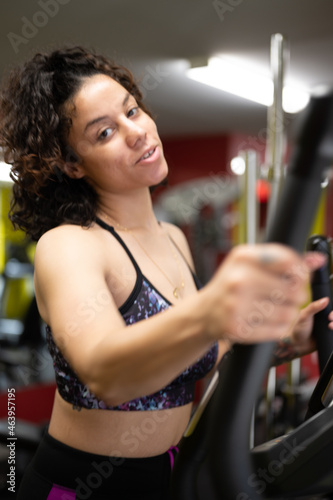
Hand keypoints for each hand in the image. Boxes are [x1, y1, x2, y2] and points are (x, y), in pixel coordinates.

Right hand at [204, 244, 326, 344]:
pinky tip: (268, 320)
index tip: (298, 277)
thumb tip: (318, 260)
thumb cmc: (232, 285)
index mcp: (243, 257)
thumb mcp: (252, 264)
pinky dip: (279, 327)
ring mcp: (237, 305)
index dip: (301, 272)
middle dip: (297, 295)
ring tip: (275, 308)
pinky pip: (278, 330)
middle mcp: (239, 279)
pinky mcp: (239, 327)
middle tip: (287, 296)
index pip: (289, 262)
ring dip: (288, 313)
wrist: (205, 312)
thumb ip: (284, 261)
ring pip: (288, 312)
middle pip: (293, 290)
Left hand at [288, 296, 332, 356]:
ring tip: (330, 327)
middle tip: (330, 324)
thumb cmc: (298, 329)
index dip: (332, 312)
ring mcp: (327, 327)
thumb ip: (313, 307)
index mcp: (319, 311)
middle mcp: (324, 319)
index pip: (330, 308)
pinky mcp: (329, 335)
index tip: (329, 316)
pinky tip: (330, 331)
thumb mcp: (304, 316)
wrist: (298, 345)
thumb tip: (326, 299)